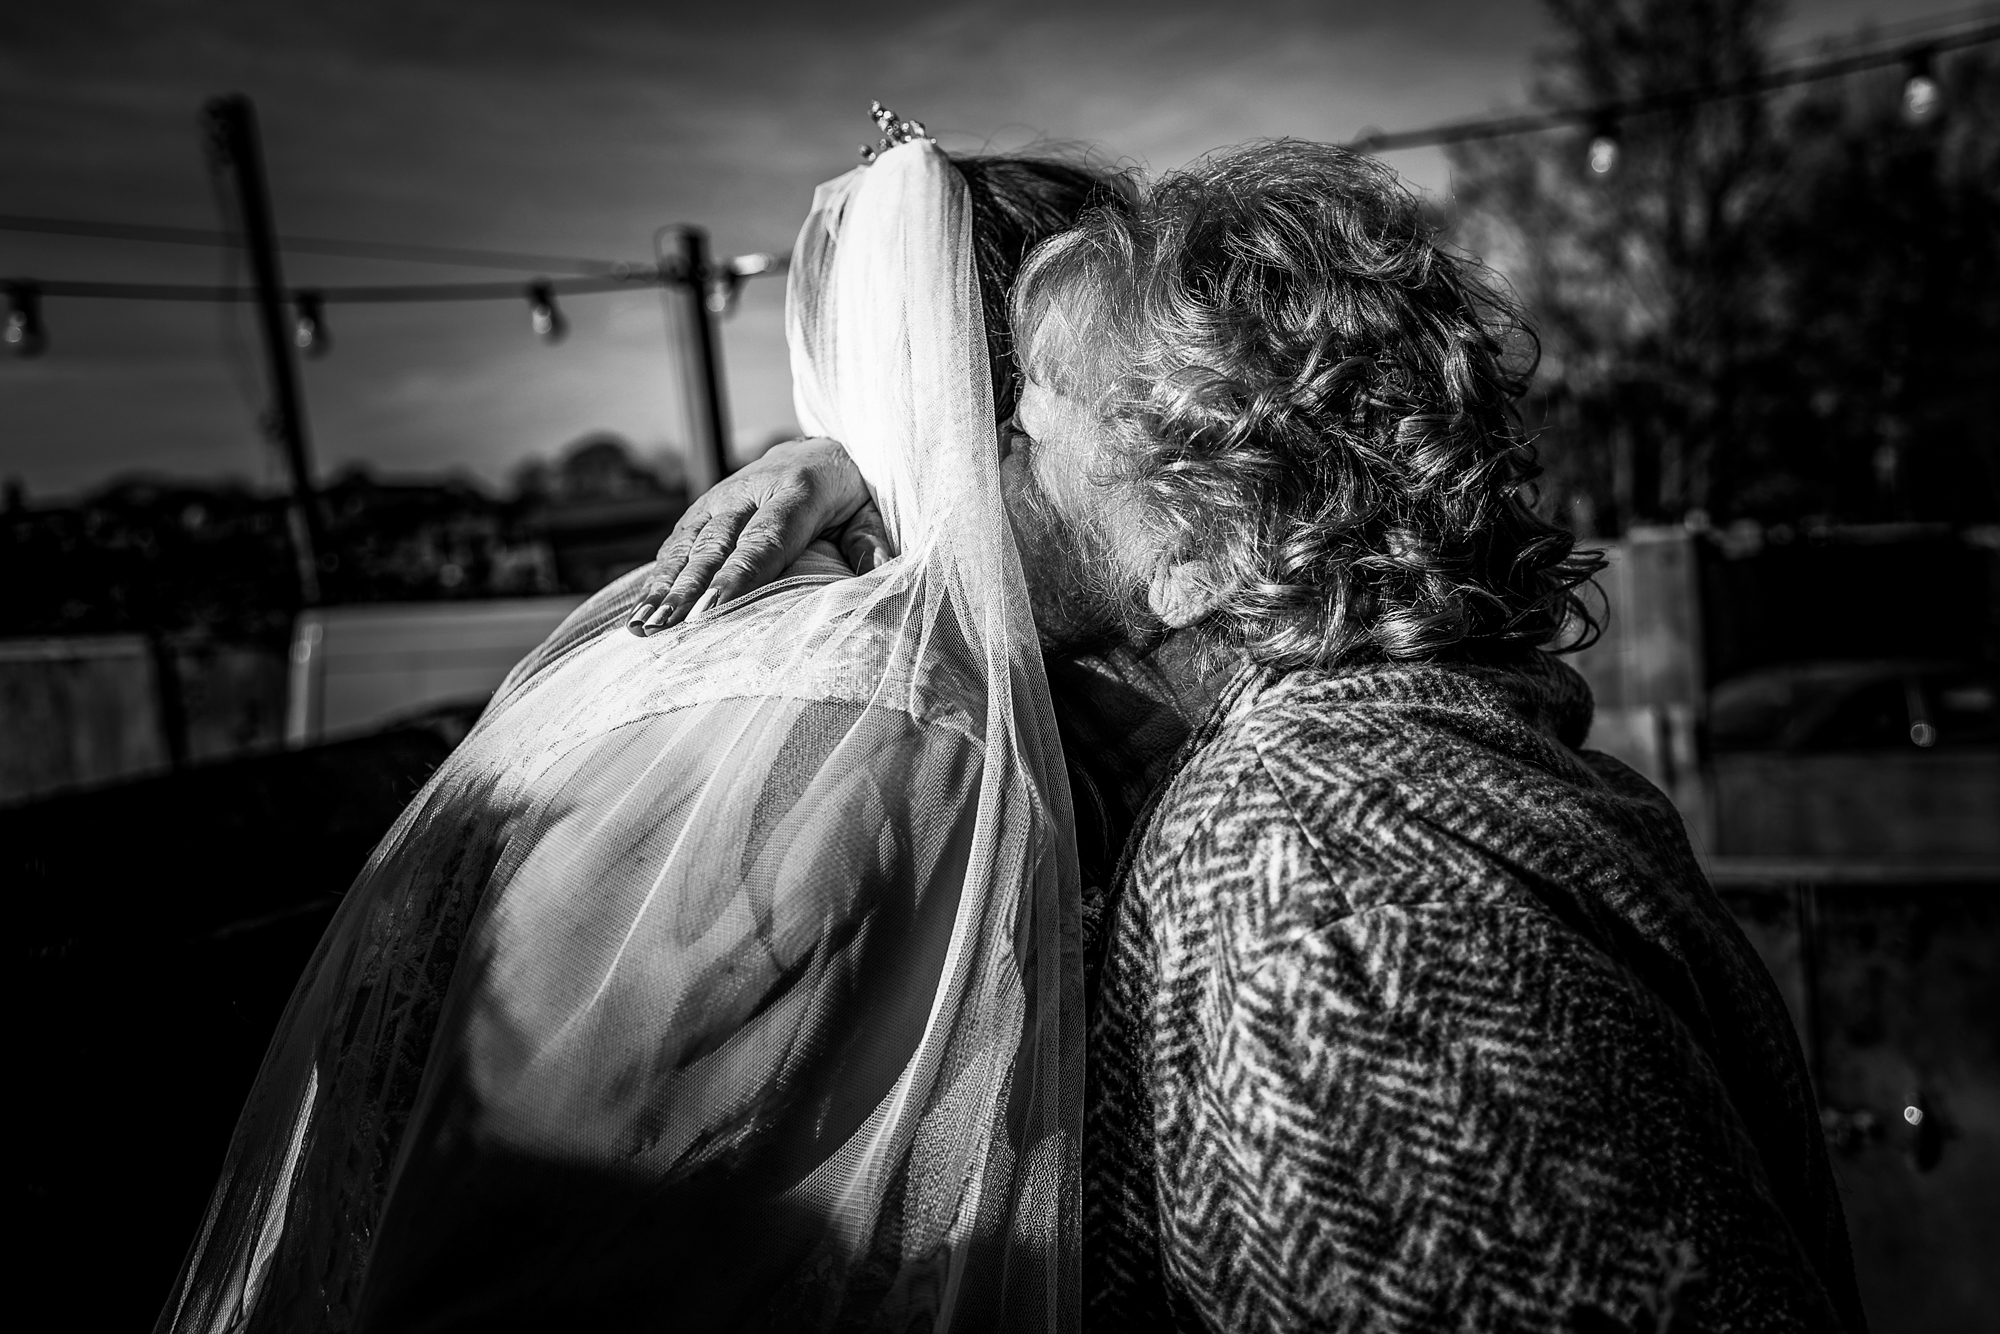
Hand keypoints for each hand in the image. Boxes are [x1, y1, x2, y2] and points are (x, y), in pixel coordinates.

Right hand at [628, 436, 889, 634]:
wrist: (820, 451)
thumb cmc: (850, 495)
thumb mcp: (870, 514)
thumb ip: (872, 544)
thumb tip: (878, 576)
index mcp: (797, 491)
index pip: (764, 541)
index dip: (737, 578)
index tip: (712, 612)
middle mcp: (751, 490)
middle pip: (716, 546)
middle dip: (687, 590)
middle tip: (665, 627)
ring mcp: (721, 497)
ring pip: (689, 545)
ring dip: (663, 586)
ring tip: (642, 625)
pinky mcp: (704, 507)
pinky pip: (677, 542)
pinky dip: (658, 575)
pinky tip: (642, 608)